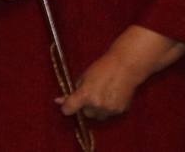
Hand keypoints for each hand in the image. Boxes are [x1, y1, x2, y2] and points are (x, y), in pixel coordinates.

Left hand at [58, 25, 184, 120]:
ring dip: (97, 108)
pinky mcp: (119, 111)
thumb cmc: (102, 68)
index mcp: (85, 94)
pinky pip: (109, 114)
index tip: (66, 106)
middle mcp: (96, 104)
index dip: (66, 107)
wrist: (124, 67)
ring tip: (102, 94)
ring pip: (98, 115)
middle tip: (90, 94)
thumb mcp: (83, 76)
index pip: (69, 109)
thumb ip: (73, 90)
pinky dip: (108, 108)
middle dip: (85, 106)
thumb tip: (59, 100)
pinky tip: (111, 95)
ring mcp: (109, 109)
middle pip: (85, 114)